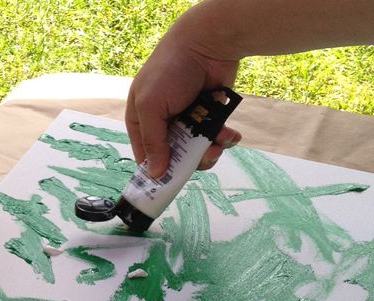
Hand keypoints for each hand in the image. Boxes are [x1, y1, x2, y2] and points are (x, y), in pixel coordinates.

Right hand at [125, 12, 241, 178]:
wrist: (206, 43)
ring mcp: (187, 120)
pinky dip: (225, 138)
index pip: (146, 156)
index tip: (170, 184)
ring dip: (211, 150)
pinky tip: (231, 135)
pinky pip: (216, 137)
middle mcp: (164, 124)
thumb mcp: (150, 107)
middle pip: (175, 157)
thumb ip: (153, 141)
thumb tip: (154, 174)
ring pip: (198, 150)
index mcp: (142, 121)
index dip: (157, 171)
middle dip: (191, 161)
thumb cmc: (169, 70)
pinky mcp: (209, 116)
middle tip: (205, 156)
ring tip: (222, 142)